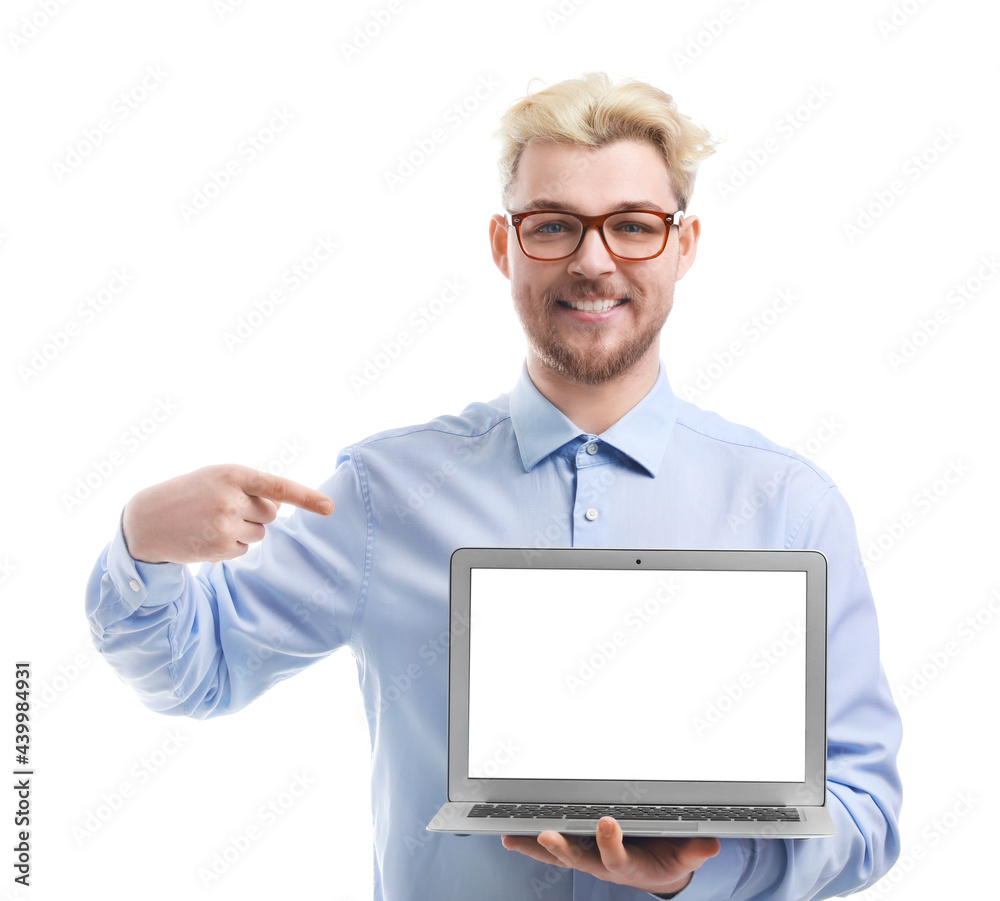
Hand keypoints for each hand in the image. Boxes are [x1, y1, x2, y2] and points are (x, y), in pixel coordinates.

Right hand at [121, 464, 332, 563]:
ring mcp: (224, 525)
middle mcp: (231, 498)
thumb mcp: (217, 477)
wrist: (147, 519)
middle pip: (270, 513)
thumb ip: (251, 486)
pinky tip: (207, 536)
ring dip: (243, 530)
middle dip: (254, 512)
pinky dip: (230, 545)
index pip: (278, 486)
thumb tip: (281, 507)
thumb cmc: (190, 493)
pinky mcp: (219, 548)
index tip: (329, 507)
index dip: (307, 497)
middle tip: (222, 508)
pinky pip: (244, 549)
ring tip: (211, 521)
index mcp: (233, 474)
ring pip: (259, 533)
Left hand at [502, 816, 719, 895]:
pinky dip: (528, 841)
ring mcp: (586, 856)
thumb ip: (694, 852)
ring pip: (558, 852)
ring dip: (535, 845)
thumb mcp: (684, 858)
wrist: (655, 872)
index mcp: (627, 864)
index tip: (607, 822)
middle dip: (561, 847)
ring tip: (512, 837)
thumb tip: (711, 844)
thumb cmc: (666, 858)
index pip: (616, 855)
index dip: (610, 841)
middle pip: (578, 856)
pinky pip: (549, 847)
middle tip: (547, 835)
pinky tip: (508, 835)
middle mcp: (600, 861)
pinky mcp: (577, 849)